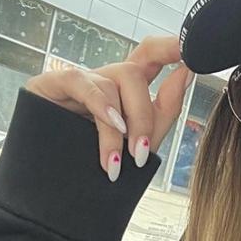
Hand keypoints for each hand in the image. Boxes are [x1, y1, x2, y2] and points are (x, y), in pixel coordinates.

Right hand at [24, 35, 193, 180]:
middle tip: (141, 153)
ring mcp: (78, 80)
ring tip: (117, 163)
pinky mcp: (50, 83)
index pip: (151, 56)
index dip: (170, 46)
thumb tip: (186, 73)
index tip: (190, 45)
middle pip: (134, 72)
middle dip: (143, 115)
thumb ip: (165, 110)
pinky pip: (80, 81)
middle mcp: (103, 79)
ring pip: (112, 83)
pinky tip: (110, 127)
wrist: (53, 196)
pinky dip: (100, 106)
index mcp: (125, 89)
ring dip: (119, 127)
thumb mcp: (140, 142)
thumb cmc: (98, 168)